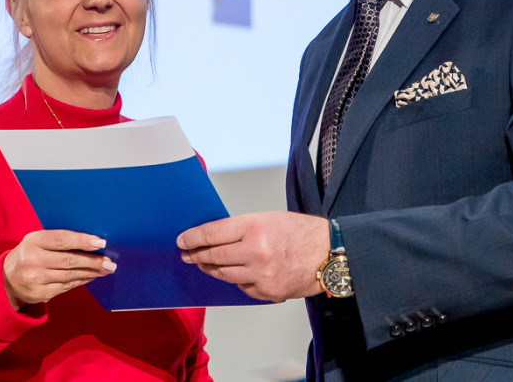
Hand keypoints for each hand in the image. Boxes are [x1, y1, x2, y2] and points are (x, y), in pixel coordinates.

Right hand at [2, 230, 115, 310]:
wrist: (7, 279)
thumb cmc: (30, 254)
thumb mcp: (37, 240)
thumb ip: (59, 239)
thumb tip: (92, 242)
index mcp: (33, 241)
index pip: (61, 240)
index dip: (82, 241)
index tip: (101, 243)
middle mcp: (32, 260)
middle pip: (69, 260)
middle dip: (93, 261)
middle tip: (110, 262)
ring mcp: (35, 279)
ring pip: (70, 275)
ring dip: (91, 272)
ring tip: (105, 269)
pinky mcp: (39, 294)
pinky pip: (66, 287)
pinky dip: (81, 281)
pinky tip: (91, 276)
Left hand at [177, 212, 328, 301]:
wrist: (330, 253)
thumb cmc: (302, 232)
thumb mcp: (269, 218)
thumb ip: (242, 228)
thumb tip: (215, 237)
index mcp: (255, 227)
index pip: (212, 233)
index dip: (193, 237)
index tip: (183, 240)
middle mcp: (256, 251)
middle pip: (214, 256)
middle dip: (197, 255)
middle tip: (187, 254)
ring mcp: (262, 275)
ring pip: (225, 274)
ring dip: (212, 269)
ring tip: (205, 264)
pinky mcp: (268, 292)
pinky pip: (242, 288)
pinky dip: (238, 280)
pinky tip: (237, 273)